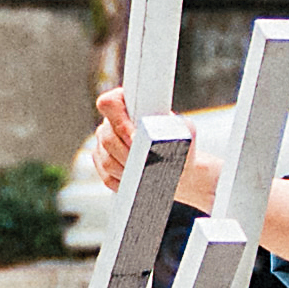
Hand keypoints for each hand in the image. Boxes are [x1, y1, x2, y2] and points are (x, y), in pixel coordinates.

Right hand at [85, 84, 215, 213]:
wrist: (178, 167)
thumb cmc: (179, 144)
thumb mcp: (185, 131)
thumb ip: (176, 125)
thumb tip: (166, 130)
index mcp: (126, 105)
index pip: (110, 104)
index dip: (120, 121)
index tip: (136, 137)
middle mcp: (110, 124)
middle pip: (107, 137)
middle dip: (127, 152)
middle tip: (144, 161)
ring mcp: (103, 146)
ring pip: (107, 160)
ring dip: (126, 169)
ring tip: (145, 174)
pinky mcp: (103, 167)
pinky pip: (107, 177)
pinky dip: (124, 182)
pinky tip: (138, 183)